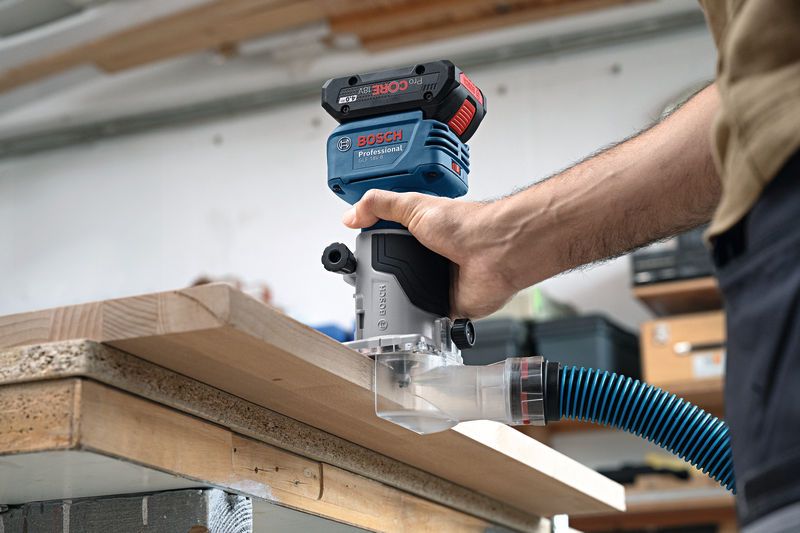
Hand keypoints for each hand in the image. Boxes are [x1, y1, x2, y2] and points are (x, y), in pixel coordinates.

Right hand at [342, 190, 519, 317]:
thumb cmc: (466, 225)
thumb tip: (350, 216)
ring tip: (380, 308)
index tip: (352, 262)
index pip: (385, 244)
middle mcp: (428, 259)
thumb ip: (381, 205)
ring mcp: (438, 284)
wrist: (495, 251)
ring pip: (407, 300)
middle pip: (393, 276)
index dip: (369, 253)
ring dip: (397, 304)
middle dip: (379, 283)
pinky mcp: (448, 307)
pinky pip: (426, 320)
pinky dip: (418, 323)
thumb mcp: (415, 205)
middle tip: (364, 289)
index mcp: (419, 235)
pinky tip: (407, 322)